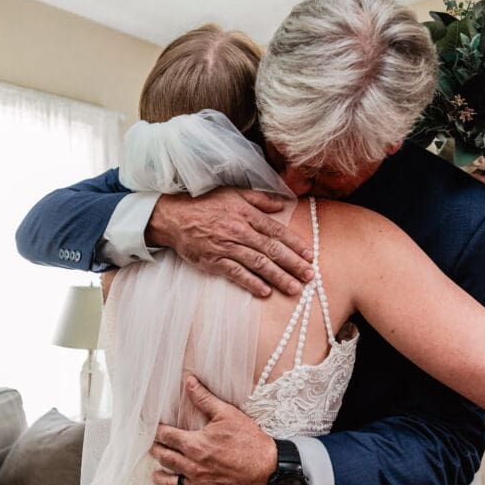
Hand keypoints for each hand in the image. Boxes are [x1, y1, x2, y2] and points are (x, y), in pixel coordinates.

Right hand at [145, 188, 313, 297]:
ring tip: (294, 288)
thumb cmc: (205, 204)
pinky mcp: (214, 262)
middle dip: (293, 264)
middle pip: (271, 250)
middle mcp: (239, 231)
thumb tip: (282, 204)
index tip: (310, 255)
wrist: (175, 217)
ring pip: (258, 264)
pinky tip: (265, 291)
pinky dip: (251, 283)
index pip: (276, 231)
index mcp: (246, 214)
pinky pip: (236, 274)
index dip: (295, 244)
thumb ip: (259, 199)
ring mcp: (226, 248)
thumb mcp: (233, 193)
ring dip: (278, 277)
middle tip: (310, 276)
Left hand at [150, 376, 275, 484]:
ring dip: (161, 479)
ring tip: (155, 475)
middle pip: (165, 459)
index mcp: (194, 445)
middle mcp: (193, 466)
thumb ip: (204, 398)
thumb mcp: (227, 414)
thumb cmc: (250, 440)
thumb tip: (188, 381)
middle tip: (151, 448)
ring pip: (172, 484)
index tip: (150, 428)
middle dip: (156, 452)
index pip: (167, 436)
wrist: (271, 468)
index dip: (156, 431)